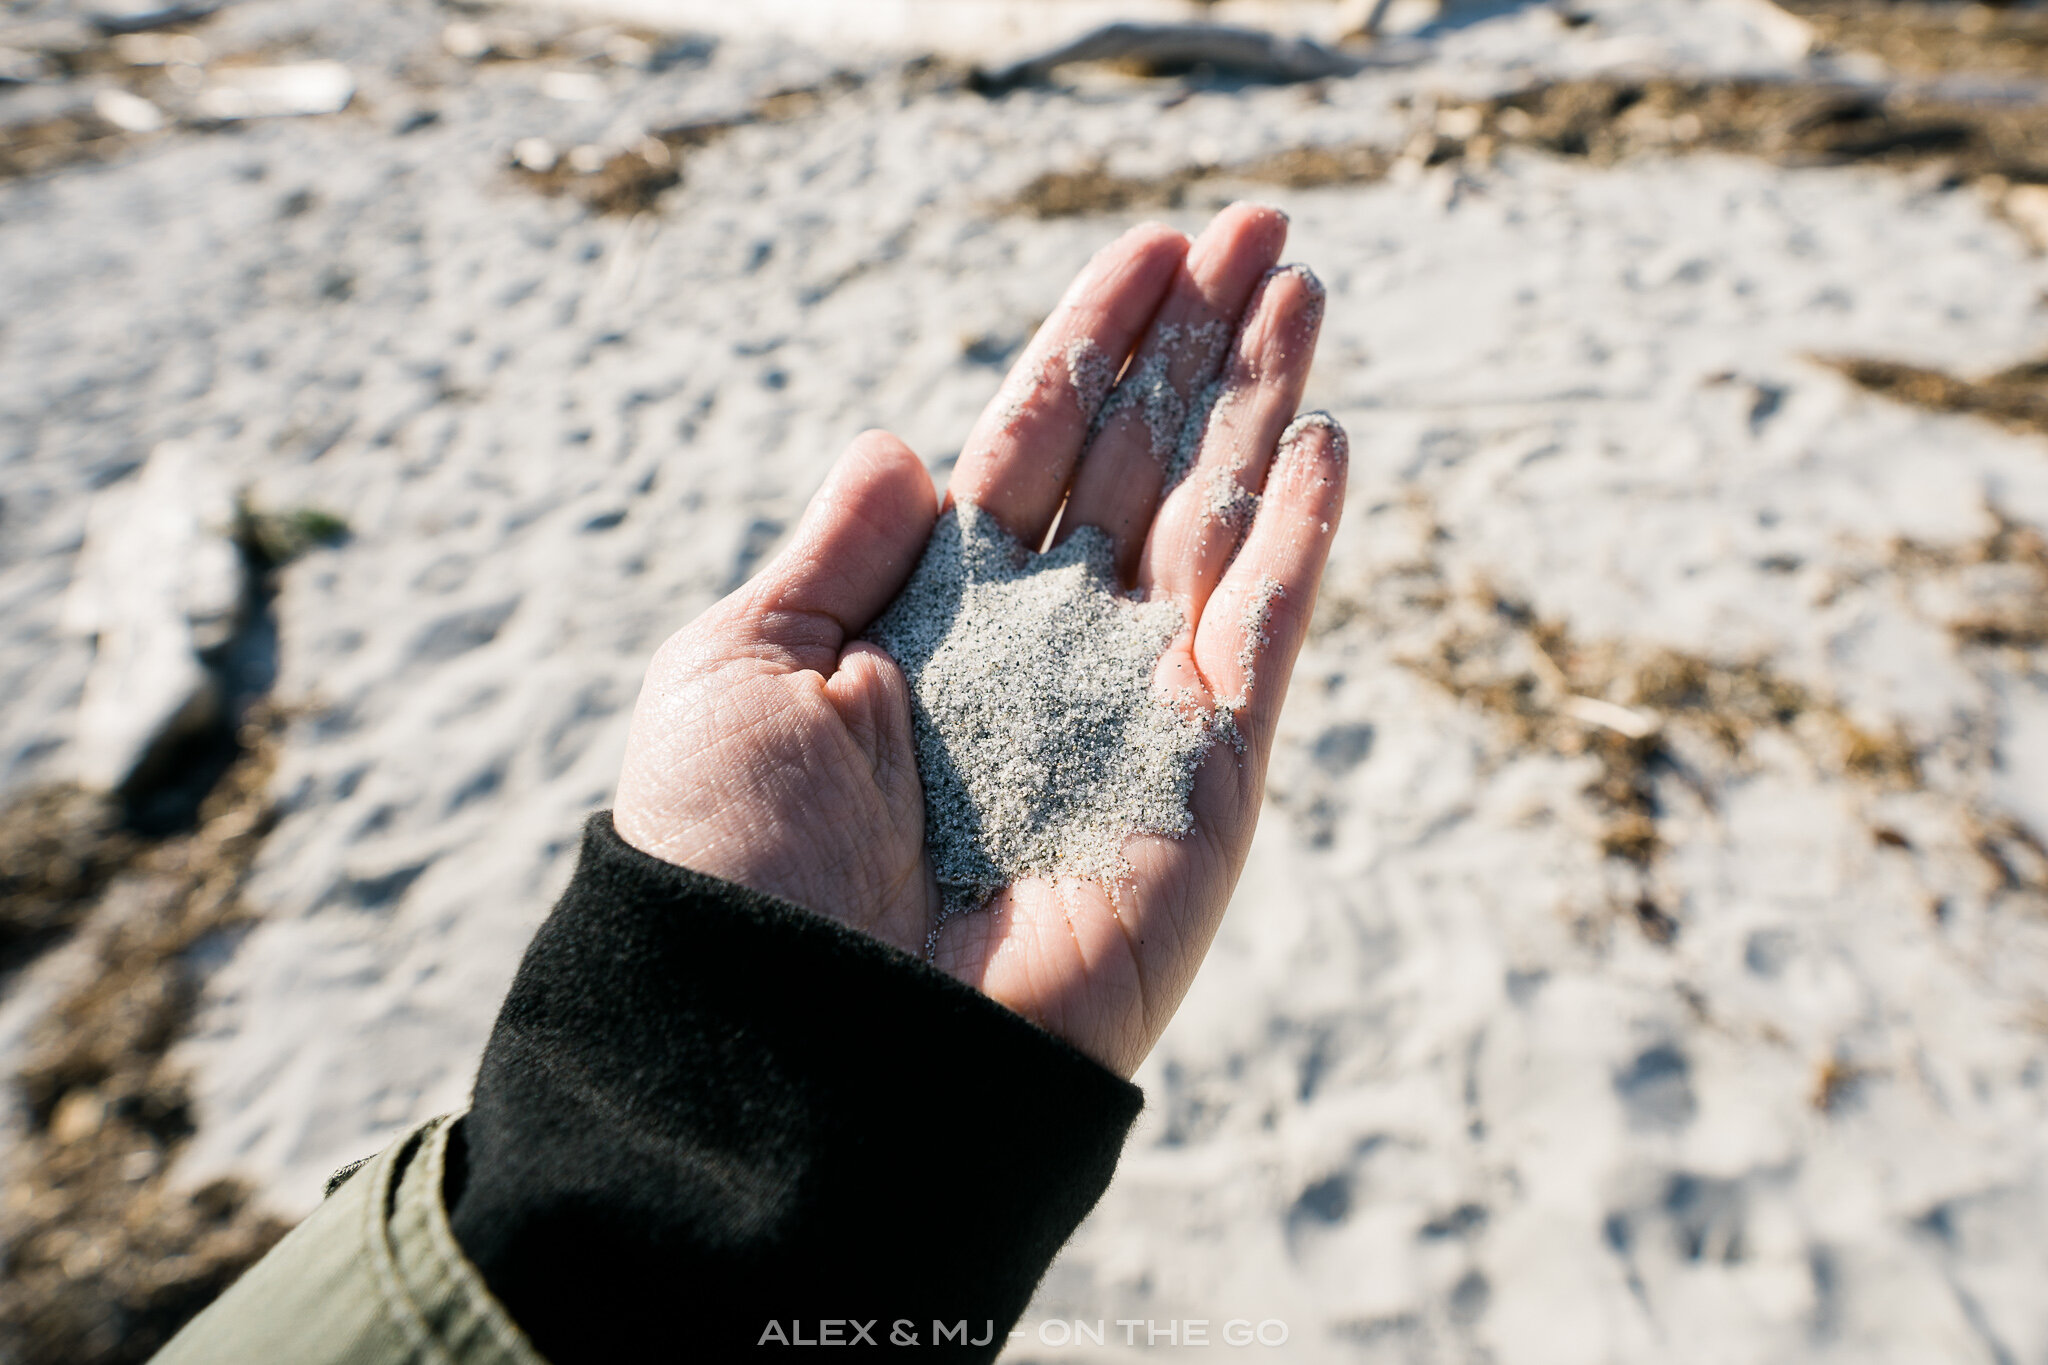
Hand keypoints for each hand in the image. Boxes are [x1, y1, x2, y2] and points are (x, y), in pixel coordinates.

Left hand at [613, 204, 1345, 1076]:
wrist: (798, 1050)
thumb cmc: (735, 864)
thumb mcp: (739, 669)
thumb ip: (836, 555)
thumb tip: (900, 443)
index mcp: (932, 618)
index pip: (1031, 447)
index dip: (1090, 345)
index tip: (1146, 250)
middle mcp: (1040, 653)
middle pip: (1141, 464)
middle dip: (1200, 346)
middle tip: (1260, 227)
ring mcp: (1131, 715)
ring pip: (1217, 525)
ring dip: (1264, 408)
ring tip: (1302, 289)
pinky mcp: (1206, 789)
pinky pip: (1266, 643)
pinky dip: (1301, 546)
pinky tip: (1324, 444)